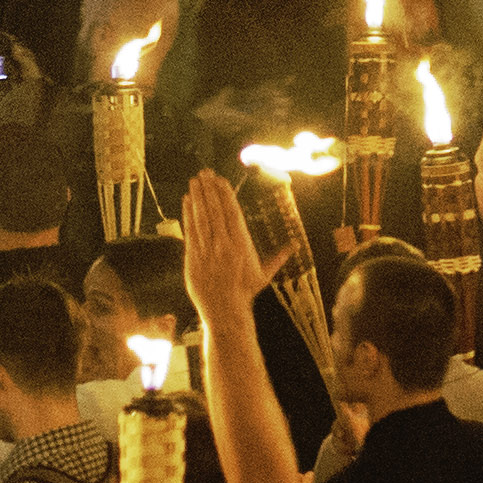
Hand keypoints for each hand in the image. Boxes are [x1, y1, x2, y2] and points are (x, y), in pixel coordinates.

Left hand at [181, 170, 267, 316]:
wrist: (225, 310)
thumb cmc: (245, 292)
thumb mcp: (264, 274)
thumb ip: (278, 256)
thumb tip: (295, 246)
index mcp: (242, 244)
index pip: (232, 213)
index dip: (226, 194)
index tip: (221, 180)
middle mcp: (224, 244)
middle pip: (215, 210)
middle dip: (209, 189)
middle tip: (205, 172)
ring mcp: (207, 250)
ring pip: (202, 218)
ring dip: (198, 197)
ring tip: (195, 181)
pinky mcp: (193, 257)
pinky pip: (190, 231)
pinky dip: (188, 215)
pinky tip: (186, 201)